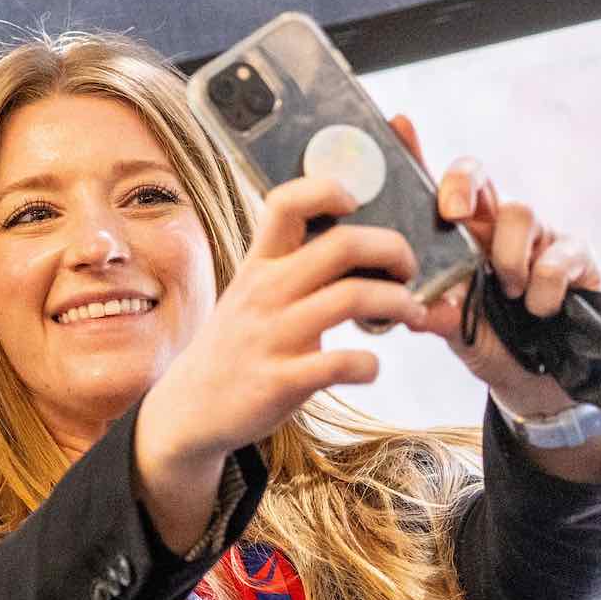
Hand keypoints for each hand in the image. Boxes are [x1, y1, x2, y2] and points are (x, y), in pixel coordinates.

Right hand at [132, 175, 421, 551]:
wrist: (189, 410)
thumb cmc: (235, 346)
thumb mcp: (249, 294)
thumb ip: (291, 268)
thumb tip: (354, 242)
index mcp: (259, 265)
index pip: (287, 203)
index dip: (328, 189)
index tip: (357, 203)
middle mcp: (265, 293)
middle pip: (342, 245)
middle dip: (393, 249)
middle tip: (408, 269)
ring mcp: (272, 337)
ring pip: (352, 298)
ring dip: (397, 302)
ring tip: (411, 313)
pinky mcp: (280, 382)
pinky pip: (342, 363)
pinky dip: (370, 364)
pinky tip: (370, 368)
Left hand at [389, 115, 600, 418]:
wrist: (535, 380)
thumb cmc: (488, 342)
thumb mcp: (453, 331)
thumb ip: (435, 315)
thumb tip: (412, 310)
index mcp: (457, 238)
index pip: (435, 190)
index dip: (417, 153)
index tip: (399, 124)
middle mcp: (495, 227)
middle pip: (478, 177)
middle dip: (463, 185)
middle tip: (453, 215)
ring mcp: (538, 238)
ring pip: (522, 213)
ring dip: (510, 256)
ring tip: (508, 290)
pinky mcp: (577, 258)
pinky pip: (561, 254)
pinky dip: (546, 284)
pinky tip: (539, 308)